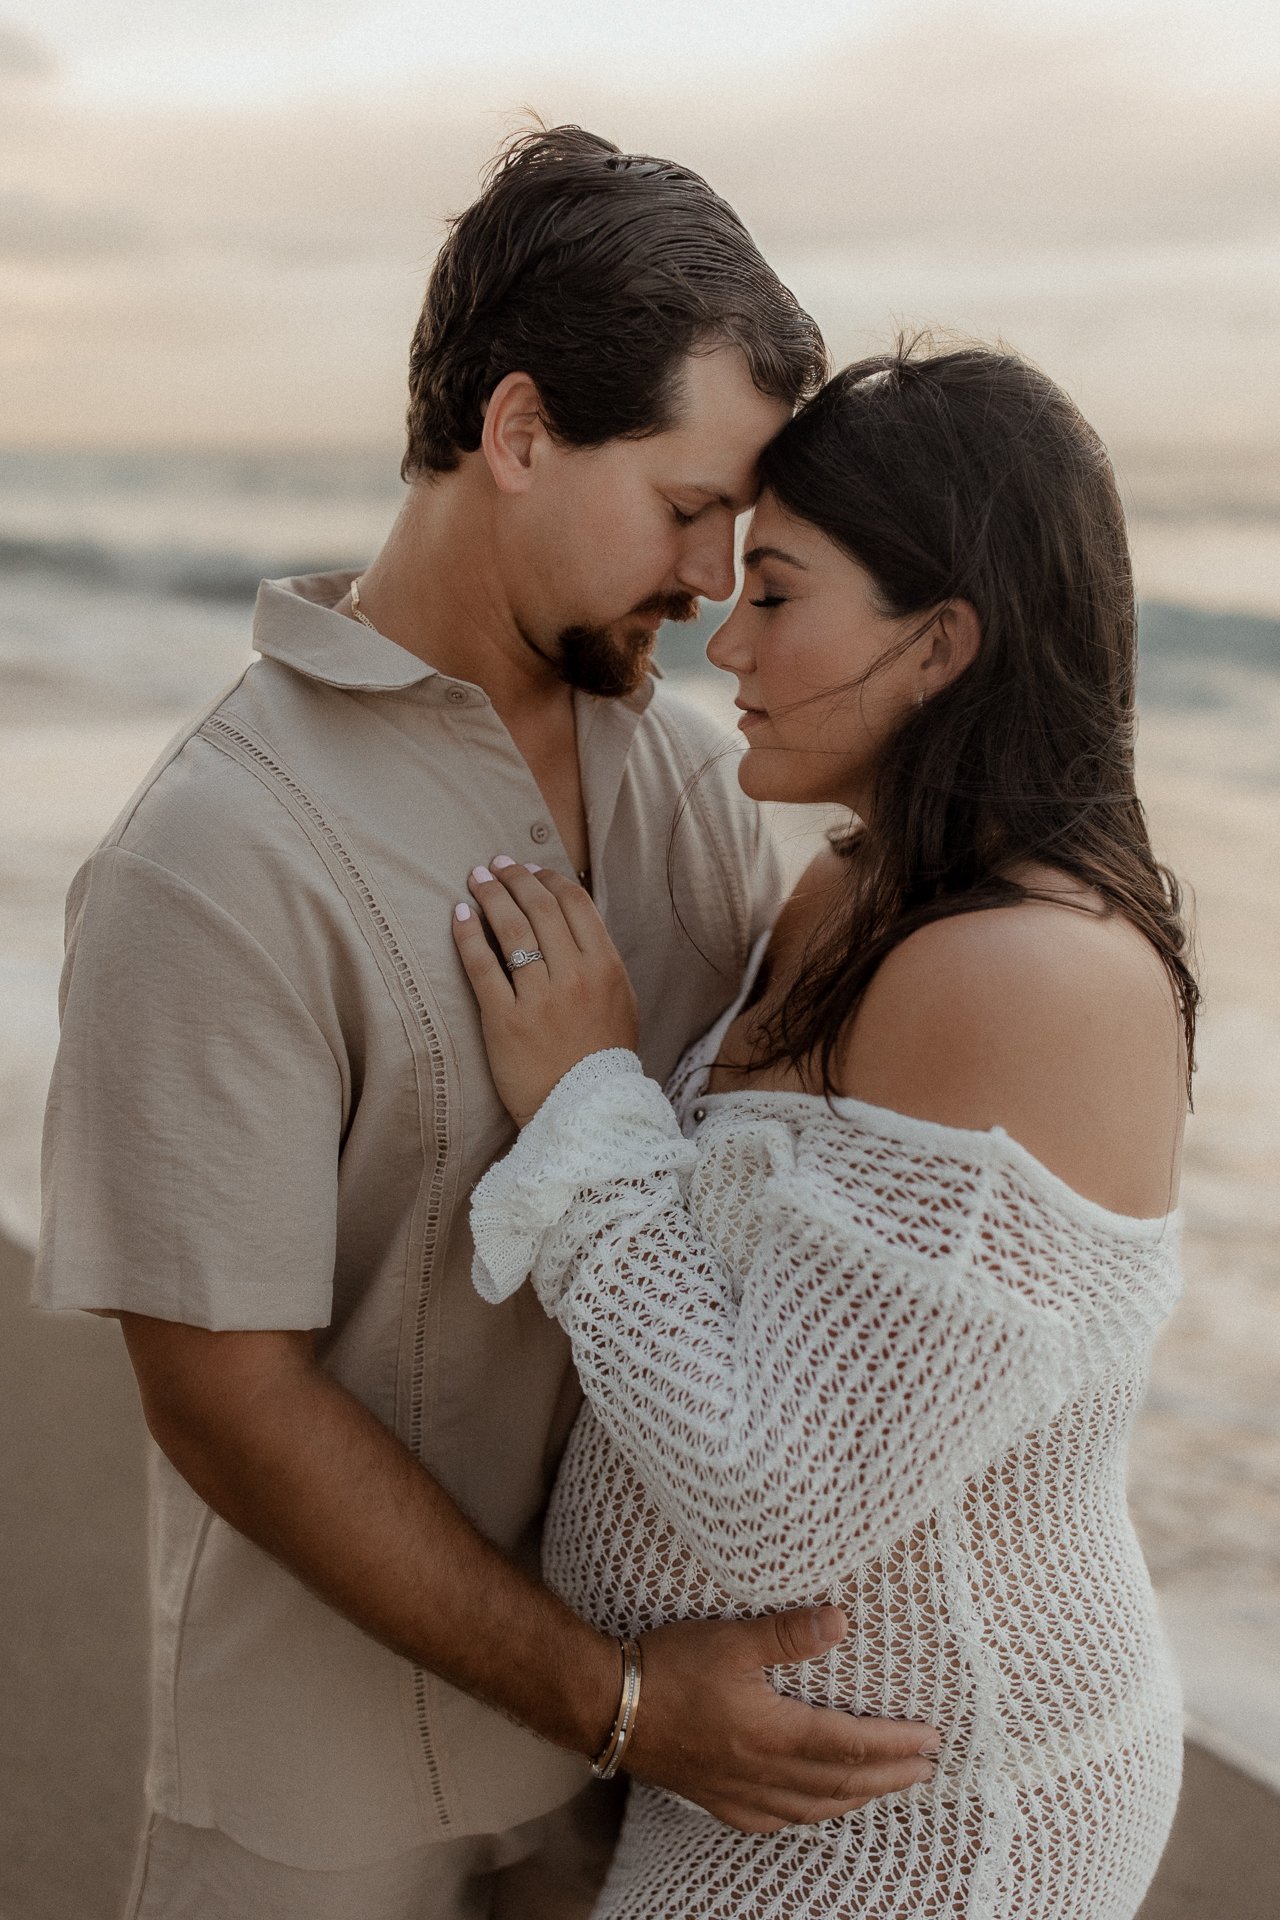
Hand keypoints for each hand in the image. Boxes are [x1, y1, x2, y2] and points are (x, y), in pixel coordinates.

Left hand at [452, 856, 639, 1125]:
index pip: (576, 904)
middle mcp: (575, 976)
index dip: (550, 879)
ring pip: (512, 930)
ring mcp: (540, 998)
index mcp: (607, 968)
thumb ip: (600, 962)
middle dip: (516, 878)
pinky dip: (469, 935)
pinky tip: (459, 914)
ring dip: (492, 896)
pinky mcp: (505, 1020)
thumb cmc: (601, 1058)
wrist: (585, 1112)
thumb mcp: (620, 1003)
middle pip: (541, 908)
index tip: (531, 869)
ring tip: (477, 878)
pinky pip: (483, 966)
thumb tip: (573, 922)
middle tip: (497, 863)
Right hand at [629, 1607, 939, 1831]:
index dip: (895, 1744)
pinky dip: (805, 1815)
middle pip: (840, 1783)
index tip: (930, 1739)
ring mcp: (737, 1792)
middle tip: (926, 1769)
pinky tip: (810, 1808)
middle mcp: (761, 1774)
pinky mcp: (715, 1798)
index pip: (850, 1745)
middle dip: (889, 1776)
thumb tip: (840, 1621)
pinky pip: (773, 1820)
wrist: (606, 1705)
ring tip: (883, 1788)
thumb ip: (787, 1633)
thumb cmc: (668, 1666)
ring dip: (855, 1798)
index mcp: (771, 1735)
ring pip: (812, 1807)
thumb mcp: (730, 1638)